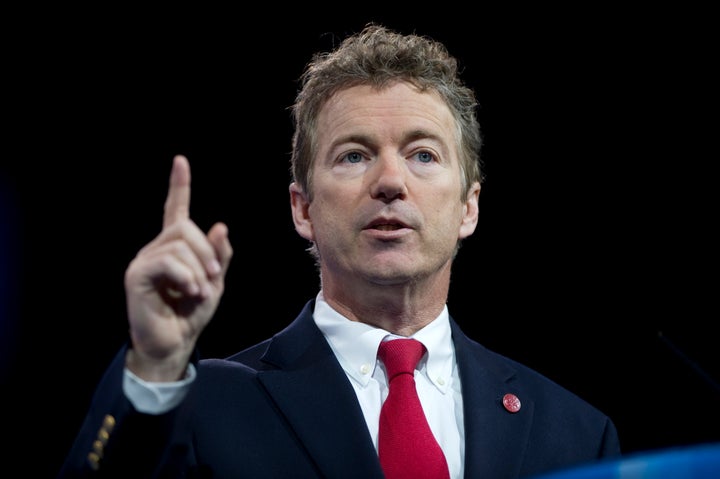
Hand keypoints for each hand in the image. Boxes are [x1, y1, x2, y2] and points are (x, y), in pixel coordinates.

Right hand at [124, 155, 232, 380]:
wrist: (173, 344)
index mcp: (174, 249)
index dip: (179, 186)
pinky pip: (168, 262)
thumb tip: (220, 225)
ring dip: (199, 270)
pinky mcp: (137, 276)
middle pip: (184, 227)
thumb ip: (219, 255)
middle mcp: (156, 249)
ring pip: (179, 245)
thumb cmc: (191, 314)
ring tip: (199, 292)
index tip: (180, 162)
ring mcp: (144, 261)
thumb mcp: (214, 282)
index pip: (176, 210)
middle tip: (213, 276)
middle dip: (207, 251)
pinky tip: (190, 292)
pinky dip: (186, 277)